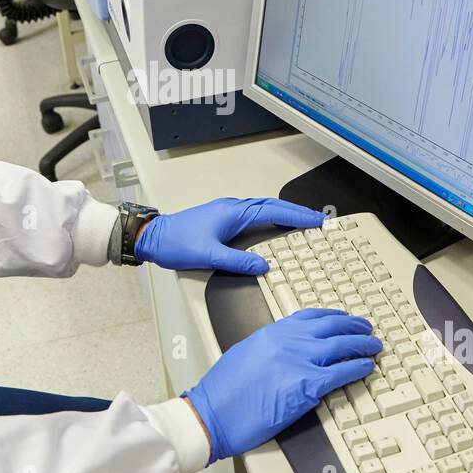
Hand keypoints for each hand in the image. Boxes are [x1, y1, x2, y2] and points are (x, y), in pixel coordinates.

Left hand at [134, 197, 325, 274]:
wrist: (154, 238)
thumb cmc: (176, 243)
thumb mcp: (208, 255)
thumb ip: (237, 261)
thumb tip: (263, 265)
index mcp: (233, 213)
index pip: (273, 212)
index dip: (297, 216)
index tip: (317, 220)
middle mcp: (232, 209)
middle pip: (272, 207)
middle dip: (297, 213)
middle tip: (318, 220)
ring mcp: (228, 212)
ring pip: (264, 209)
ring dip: (285, 214)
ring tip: (303, 222)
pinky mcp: (223, 219)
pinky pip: (254, 215)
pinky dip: (270, 218)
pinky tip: (274, 227)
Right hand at [182, 308, 380, 462]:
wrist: (213, 414)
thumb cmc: (221, 393)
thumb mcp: (244, 356)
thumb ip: (269, 349)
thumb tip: (287, 354)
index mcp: (270, 333)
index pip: (309, 317)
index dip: (332, 316)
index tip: (343, 318)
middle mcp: (287, 342)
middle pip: (330, 327)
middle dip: (353, 327)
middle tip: (367, 329)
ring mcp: (298, 361)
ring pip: (341, 346)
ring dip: (362, 345)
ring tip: (374, 346)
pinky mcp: (306, 385)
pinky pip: (342, 372)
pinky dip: (358, 368)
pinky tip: (367, 367)